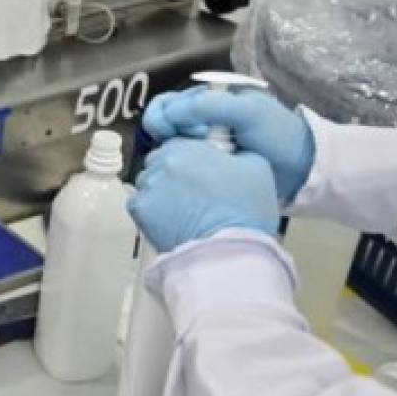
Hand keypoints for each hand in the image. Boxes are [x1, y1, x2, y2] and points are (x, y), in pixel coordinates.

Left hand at [128, 139, 280, 252]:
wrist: (227, 252)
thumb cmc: (244, 213)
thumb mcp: (257, 167)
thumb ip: (236, 152)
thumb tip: (227, 153)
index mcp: (189, 148)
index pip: (178, 143)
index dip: (189, 158)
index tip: (197, 171)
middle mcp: (163, 163)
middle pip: (159, 161)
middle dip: (172, 173)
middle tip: (190, 192)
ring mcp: (148, 187)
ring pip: (148, 182)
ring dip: (160, 190)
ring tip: (182, 209)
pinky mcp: (139, 211)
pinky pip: (139, 203)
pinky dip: (151, 210)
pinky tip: (170, 219)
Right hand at [142, 88, 315, 203]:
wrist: (301, 170)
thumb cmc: (276, 135)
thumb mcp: (247, 112)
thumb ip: (208, 107)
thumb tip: (168, 114)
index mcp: (211, 97)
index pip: (168, 102)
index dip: (167, 116)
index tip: (185, 131)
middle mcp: (201, 117)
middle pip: (164, 123)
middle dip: (170, 134)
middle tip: (193, 145)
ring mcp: (202, 142)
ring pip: (170, 144)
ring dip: (176, 152)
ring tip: (198, 159)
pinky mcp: (205, 164)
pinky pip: (181, 162)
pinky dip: (181, 165)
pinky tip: (194, 171)